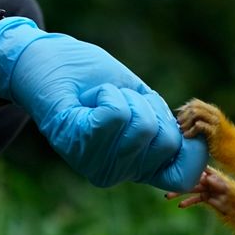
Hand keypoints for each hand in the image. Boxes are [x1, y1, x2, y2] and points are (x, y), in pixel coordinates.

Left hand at [0, 17, 205, 189]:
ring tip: (101, 97)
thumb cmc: (91, 76)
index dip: (191, 150)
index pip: (183, 176)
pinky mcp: (74, 142)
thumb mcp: (139, 101)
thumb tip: (192, 146)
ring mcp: (93, 161)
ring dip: (125, 97)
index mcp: (133, 166)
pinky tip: (89, 98)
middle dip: (149, 107)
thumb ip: (162, 124)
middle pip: (165, 141)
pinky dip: (108, 94)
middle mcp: (114, 172)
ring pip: (142, 127)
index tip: (172, 122)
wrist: (43, 58)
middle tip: (118, 100)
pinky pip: (115, 115)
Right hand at [166, 168, 230, 212]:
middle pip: (189, 179)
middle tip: (167, 182)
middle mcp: (205, 180)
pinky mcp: (205, 198)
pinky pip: (194, 200)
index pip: (197, 167)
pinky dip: (188, 202)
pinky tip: (180, 205)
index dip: (187, 164)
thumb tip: (205, 177)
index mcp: (210, 173)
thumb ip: (215, 181)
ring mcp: (204, 189)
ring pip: (189, 190)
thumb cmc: (232, 190)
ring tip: (168, 196)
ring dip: (178, 193)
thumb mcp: (224, 185)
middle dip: (178, 180)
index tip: (175, 162)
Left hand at [176, 98, 226, 144]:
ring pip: (196, 113)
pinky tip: (188, 137)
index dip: (184, 110)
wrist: (233, 150)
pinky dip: (191, 130)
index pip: (194, 103)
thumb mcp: (208, 127)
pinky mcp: (214, 132)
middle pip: (194, 107)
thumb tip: (180, 118)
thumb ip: (199, 121)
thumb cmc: (218, 141)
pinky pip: (199, 125)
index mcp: (212, 111)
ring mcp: (215, 122)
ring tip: (183, 131)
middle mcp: (214, 114)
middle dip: (184, 116)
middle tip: (180, 127)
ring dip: (186, 122)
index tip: (180, 121)